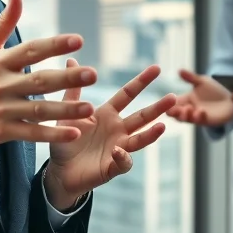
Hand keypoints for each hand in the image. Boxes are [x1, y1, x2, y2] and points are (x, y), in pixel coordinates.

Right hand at [0, 0, 98, 158]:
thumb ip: (4, 22)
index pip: (30, 50)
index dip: (54, 45)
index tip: (78, 40)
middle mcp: (2, 85)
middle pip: (39, 81)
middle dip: (67, 78)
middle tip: (93, 74)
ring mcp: (3, 110)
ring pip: (39, 110)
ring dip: (66, 109)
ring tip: (90, 108)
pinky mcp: (3, 131)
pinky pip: (31, 133)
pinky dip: (52, 134)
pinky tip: (74, 133)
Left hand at [45, 60, 175, 209]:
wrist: (59, 172)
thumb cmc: (65, 142)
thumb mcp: (66, 113)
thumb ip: (72, 90)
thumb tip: (71, 60)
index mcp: (107, 114)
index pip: (127, 95)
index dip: (141, 82)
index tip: (157, 68)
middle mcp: (117, 130)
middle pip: (141, 116)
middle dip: (158, 107)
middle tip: (174, 97)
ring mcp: (117, 148)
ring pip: (139, 140)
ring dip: (152, 133)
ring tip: (162, 126)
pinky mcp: (112, 167)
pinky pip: (123, 162)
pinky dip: (123, 157)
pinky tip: (118, 150)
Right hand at [165, 70, 232, 126]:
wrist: (230, 99)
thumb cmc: (214, 90)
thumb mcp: (202, 82)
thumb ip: (191, 78)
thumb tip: (179, 70)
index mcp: (185, 100)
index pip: (173, 103)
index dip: (168, 103)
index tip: (166, 100)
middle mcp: (189, 109)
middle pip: (176, 113)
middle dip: (173, 112)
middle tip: (172, 109)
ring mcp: (197, 116)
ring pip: (186, 119)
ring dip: (185, 115)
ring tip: (187, 109)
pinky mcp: (207, 121)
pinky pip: (201, 120)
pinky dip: (199, 116)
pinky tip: (201, 111)